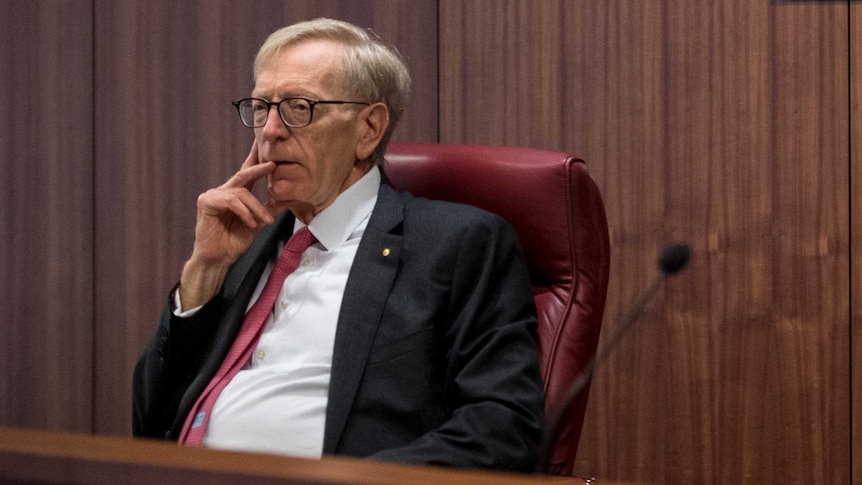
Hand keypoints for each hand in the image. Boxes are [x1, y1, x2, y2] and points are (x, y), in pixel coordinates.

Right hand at [179, 142, 279, 307]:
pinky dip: (244, 211)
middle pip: (244, 173)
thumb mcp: (259, 222)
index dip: (257, 158)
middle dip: (259, 168)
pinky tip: (250, 223)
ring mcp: (213, 195)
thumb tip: (289, 198)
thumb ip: (271, 209)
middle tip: (274, 164)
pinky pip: (230, 201)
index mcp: (237, 193)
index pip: (248, 171)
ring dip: (256, 207)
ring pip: (241, 192)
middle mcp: (225, 190)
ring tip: (265, 221)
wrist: (219, 259)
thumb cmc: (235, 241)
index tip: (265, 142)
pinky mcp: (206, 202)